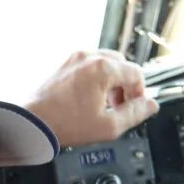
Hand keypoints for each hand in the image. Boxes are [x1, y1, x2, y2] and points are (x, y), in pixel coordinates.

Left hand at [26, 48, 158, 147]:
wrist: (32, 121)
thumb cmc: (64, 124)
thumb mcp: (109, 126)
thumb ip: (136, 114)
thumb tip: (151, 105)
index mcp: (103, 69)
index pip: (137, 75)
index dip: (140, 94)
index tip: (133, 109)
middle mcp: (89, 57)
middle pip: (123, 66)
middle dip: (125, 87)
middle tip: (118, 107)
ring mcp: (75, 59)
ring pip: (107, 64)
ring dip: (112, 82)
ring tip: (103, 104)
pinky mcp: (65, 64)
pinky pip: (91, 65)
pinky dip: (97, 78)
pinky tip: (90, 98)